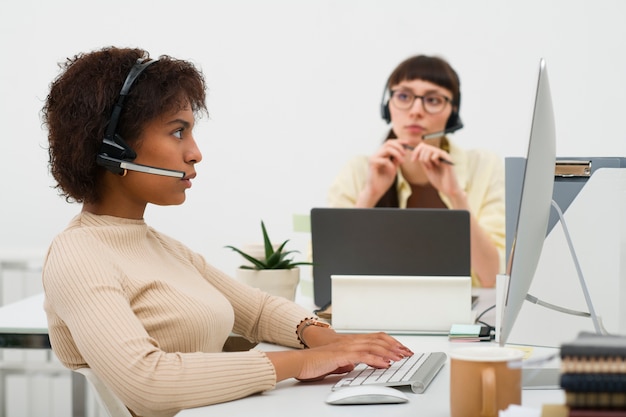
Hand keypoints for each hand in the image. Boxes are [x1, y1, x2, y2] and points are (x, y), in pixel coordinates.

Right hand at [266, 332, 412, 382]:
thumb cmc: (314, 362)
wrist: (300, 361)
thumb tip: (354, 366)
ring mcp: (346, 347)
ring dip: (389, 352)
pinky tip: (384, 364)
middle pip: (377, 340)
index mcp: (350, 342)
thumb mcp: (336, 362)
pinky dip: (376, 359)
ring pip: (373, 346)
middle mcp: (350, 341)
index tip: (401, 349)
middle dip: (394, 346)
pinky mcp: (341, 355)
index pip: (374, 338)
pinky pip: (362, 356)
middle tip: (407, 353)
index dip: (389, 342)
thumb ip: (346, 362)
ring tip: (400, 358)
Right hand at [358, 141, 406, 206]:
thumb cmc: (383, 181)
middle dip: (399, 147)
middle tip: (405, 154)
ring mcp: (373, 158)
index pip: (389, 143)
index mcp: (381, 154)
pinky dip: (391, 165)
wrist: (376, 191)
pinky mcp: (372, 163)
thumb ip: (396, 160)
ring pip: (387, 149)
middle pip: (388, 143)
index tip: (408, 143)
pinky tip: (392, 170)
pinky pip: (385, 160)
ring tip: (402, 162)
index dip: (399, 141)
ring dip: (397, 154)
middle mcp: (376, 154)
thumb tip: (403, 152)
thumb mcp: (393, 169)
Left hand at [409, 142, 462, 198]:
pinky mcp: (448, 158)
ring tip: (431, 167)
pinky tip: (437, 165)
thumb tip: (415, 153)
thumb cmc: (439, 181)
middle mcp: (439, 154)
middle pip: (425, 147)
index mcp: (434, 156)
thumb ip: (423, 161)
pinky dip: (433, 159)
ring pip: (430, 149)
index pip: (423, 146)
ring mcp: (444, 155)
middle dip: (421, 157)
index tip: (412, 160)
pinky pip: (437, 153)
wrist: (448, 189)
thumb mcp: (427, 169)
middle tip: (425, 167)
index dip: (416, 152)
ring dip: (426, 159)